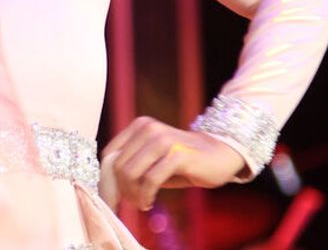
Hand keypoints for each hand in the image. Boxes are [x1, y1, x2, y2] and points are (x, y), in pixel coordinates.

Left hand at [99, 116, 247, 209]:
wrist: (220, 155)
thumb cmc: (182, 160)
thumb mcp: (152, 159)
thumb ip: (131, 164)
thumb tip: (107, 185)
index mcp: (139, 126)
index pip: (109, 154)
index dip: (108, 178)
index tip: (115, 195)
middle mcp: (148, 128)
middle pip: (118, 166)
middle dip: (122, 189)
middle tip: (133, 202)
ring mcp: (163, 140)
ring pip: (131, 173)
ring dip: (133, 194)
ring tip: (142, 202)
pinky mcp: (177, 155)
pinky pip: (150, 180)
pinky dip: (146, 195)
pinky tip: (150, 201)